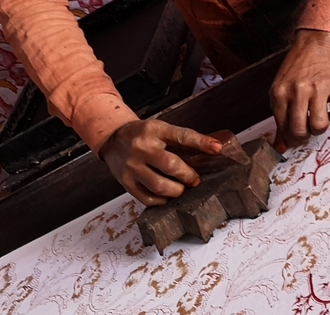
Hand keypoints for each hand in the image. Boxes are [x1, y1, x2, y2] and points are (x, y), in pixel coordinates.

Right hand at [100, 119, 222, 206]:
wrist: (113, 139)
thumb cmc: (144, 135)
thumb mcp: (161, 129)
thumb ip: (183, 140)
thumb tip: (214, 149)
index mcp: (154, 130)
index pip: (181, 136)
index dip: (201, 142)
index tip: (217, 149)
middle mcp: (142, 147)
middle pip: (171, 165)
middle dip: (188, 176)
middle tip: (195, 179)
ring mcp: (132, 166)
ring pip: (159, 185)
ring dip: (177, 191)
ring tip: (182, 188)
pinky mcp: (125, 182)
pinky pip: (148, 198)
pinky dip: (162, 200)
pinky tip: (167, 195)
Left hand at [271, 28, 329, 149]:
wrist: (314, 43)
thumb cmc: (297, 68)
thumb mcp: (282, 90)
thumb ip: (281, 117)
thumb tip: (281, 147)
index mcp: (280, 93)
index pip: (283, 127)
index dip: (291, 137)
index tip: (296, 137)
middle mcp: (297, 91)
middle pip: (300, 130)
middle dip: (305, 136)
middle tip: (308, 130)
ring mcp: (317, 89)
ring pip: (319, 125)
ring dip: (320, 128)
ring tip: (319, 120)